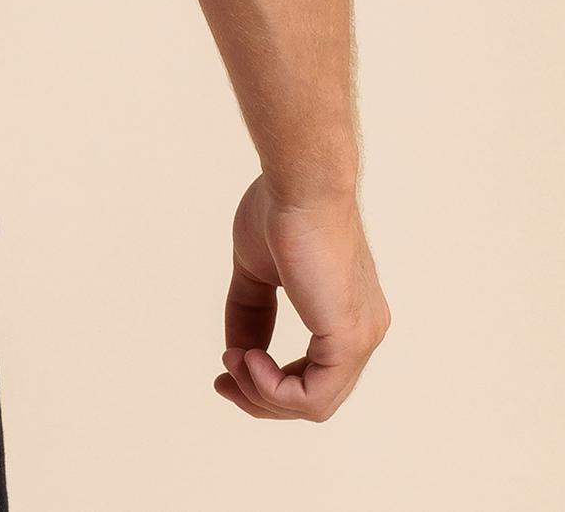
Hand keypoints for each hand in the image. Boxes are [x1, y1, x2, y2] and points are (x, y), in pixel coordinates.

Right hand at [215, 176, 389, 420]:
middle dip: (261, 396)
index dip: (268, 381)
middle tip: (222, 380)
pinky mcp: (348, 339)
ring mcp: (360, 337)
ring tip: (234, 361)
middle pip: (313, 396)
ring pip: (313, 404)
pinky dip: (272, 389)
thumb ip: (252, 313)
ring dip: (262, 393)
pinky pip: (313, 396)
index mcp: (344, 312)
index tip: (227, 364)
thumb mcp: (256, 270)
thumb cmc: (281, 209)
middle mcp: (362, 331)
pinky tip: (248, 360)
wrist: (300, 182)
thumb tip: (238, 354)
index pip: (313, 373)